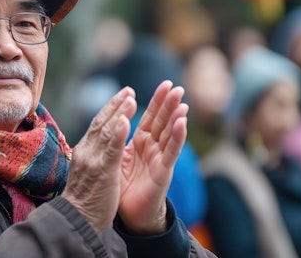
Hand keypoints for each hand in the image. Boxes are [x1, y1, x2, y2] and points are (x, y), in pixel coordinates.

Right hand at [62, 87, 137, 232]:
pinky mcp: (102, 171)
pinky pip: (112, 150)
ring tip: (131, 98)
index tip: (123, 96)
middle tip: (129, 90)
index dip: (111, 109)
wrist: (74, 219)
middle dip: (116, 104)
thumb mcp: (86, 171)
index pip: (98, 124)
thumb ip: (92, 155)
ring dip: (119, 112)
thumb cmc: (83, 199)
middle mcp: (86, 151)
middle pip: (101, 122)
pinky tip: (126, 121)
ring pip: (106, 131)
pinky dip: (118, 133)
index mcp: (84, 151)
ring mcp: (93, 160)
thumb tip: (98, 144)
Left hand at [119, 81, 187, 234]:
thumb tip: (117, 119)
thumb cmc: (124, 187)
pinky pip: (171, 151)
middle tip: (175, 86)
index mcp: (139, 143)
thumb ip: (119, 139)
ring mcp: (159, 158)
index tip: (163, 84)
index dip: (154, 102)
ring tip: (182, 100)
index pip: (148, 117)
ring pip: (169, 133)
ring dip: (176, 116)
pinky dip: (178, 136)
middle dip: (167, 103)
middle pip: (161, 121)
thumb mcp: (117, 158)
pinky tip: (183, 122)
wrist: (129, 214)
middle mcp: (151, 148)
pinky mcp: (163, 171)